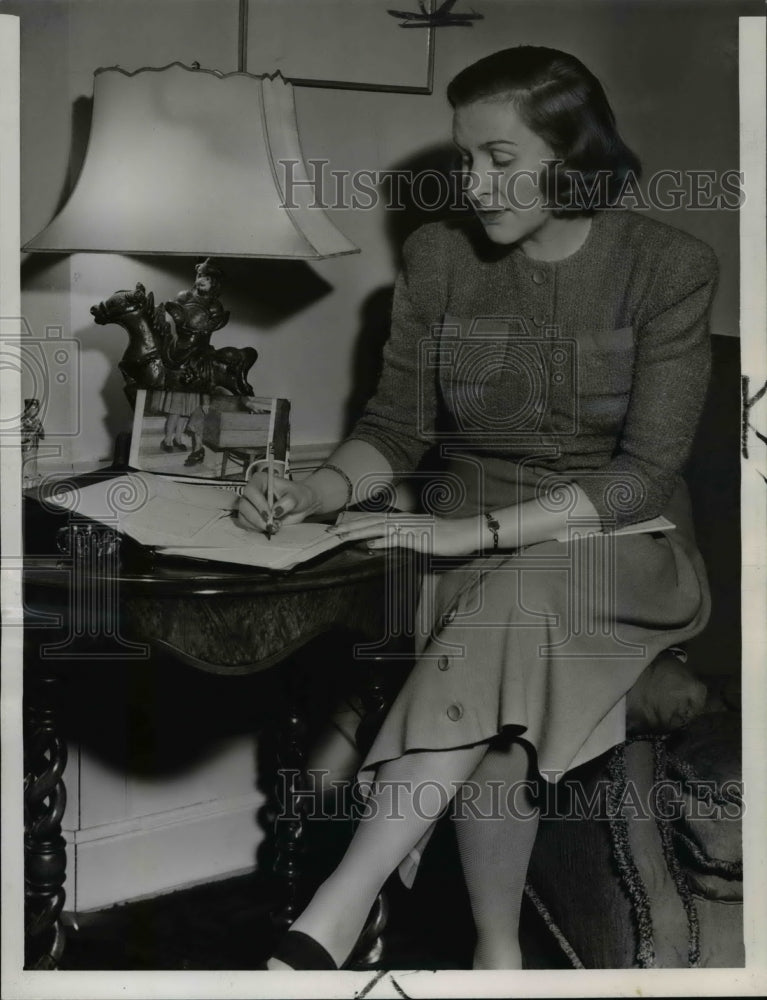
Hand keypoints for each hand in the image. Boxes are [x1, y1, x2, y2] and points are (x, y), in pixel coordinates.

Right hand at [237, 472, 319, 532]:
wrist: (301, 505)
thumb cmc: (298, 496)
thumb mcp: (297, 497)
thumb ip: (288, 502)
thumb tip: (275, 511)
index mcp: (261, 480)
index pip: (251, 491)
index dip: (258, 503)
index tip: (269, 515)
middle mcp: (252, 492)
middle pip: (244, 505)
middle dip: (256, 518)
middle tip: (270, 525)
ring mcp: (250, 505)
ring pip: (243, 516)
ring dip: (256, 525)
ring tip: (273, 527)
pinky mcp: (251, 517)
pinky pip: (246, 525)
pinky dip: (256, 529)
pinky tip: (269, 528)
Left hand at [327, 514, 481, 556]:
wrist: (467, 532)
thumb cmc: (446, 536)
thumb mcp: (417, 537)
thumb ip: (396, 538)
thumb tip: (373, 542)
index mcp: (403, 520)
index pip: (373, 521)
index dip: (353, 524)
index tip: (336, 528)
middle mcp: (404, 521)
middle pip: (371, 522)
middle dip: (349, 527)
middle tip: (329, 531)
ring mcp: (412, 528)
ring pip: (380, 528)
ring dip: (360, 532)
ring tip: (342, 535)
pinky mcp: (421, 538)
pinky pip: (399, 539)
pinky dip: (383, 541)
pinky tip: (370, 543)